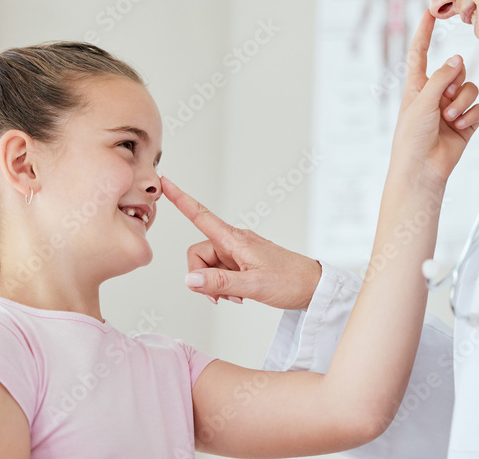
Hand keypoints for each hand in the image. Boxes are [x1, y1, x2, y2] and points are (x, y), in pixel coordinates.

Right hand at [161, 176, 322, 308]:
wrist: (313, 287)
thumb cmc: (290, 281)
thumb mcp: (254, 286)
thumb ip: (220, 283)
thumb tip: (190, 279)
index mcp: (235, 240)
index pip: (201, 216)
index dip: (181, 199)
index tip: (165, 182)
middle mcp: (234, 243)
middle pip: (198, 253)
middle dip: (201, 277)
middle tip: (218, 297)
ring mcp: (238, 253)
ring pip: (208, 266)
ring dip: (214, 285)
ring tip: (235, 297)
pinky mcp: (242, 264)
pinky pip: (220, 273)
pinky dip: (222, 287)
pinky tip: (238, 295)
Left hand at [391, 9, 478, 185]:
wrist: (422, 169)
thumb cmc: (411, 137)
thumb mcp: (421, 101)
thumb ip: (441, 78)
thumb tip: (458, 58)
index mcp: (417, 86)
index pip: (420, 53)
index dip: (424, 32)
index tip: (430, 12)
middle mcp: (435, 94)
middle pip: (456, 70)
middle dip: (454, 83)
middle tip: (443, 101)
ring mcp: (452, 108)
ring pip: (470, 89)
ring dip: (462, 102)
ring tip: (449, 118)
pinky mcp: (466, 123)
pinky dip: (471, 115)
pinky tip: (460, 126)